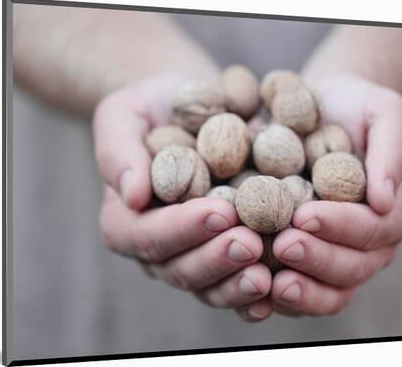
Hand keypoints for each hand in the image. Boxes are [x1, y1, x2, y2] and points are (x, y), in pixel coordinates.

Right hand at [93, 74, 272, 321]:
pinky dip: (257, 294)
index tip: (220, 212)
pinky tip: (282, 287)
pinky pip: (237, 283)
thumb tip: (131, 195)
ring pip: (210, 286)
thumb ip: (119, 152)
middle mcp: (156, 248)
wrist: (190, 107)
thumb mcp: (123, 115)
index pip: (146, 234)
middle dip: (216, 259)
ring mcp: (191, 257)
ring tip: (269, 274)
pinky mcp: (223, 258)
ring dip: (238, 285)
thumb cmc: (152, 107)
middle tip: (251, 243)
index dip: (182, 229)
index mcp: (124, 220)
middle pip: (179, 269)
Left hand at [268, 74, 401, 316]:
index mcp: (392, 212)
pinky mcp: (308, 261)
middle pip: (351, 267)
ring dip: (301, 291)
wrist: (323, 110)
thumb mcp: (383, 111)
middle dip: (316, 259)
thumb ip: (391, 148)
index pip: (371, 229)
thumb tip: (384, 199)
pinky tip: (256, 292)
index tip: (303, 215)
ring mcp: (339, 257)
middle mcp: (370, 244)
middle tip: (282, 245)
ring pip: (329, 291)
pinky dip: (280, 299)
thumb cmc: (354, 106)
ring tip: (270, 283)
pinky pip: (300, 290)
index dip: (339, 226)